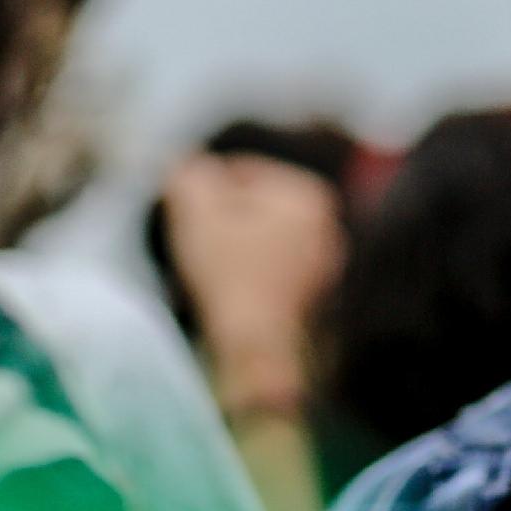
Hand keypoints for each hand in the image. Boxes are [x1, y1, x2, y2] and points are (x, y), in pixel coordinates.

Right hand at [161, 153, 346, 408]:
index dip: (204, 189)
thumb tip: (185, 163)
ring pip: (263, 237)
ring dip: (232, 246)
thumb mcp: (198, 212)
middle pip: (255, 205)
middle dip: (221, 218)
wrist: (258, 347)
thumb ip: (190, 175)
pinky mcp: (314, 294)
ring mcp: (325, 261)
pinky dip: (248, 272)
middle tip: (193, 240)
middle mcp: (327, 224)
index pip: (243, 171)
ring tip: (208, 267)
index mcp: (307, 194)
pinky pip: (272, 268)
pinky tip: (228, 289)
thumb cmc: (230, 273)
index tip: (183, 213)